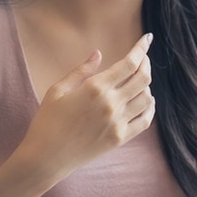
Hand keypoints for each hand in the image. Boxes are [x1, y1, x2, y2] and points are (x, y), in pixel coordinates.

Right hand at [12, 34, 155, 181]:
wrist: (45, 157)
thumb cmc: (47, 121)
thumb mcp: (58, 90)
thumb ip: (81, 71)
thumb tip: (98, 53)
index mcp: (95, 88)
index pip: (129, 63)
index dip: (141, 48)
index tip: (147, 39)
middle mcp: (111, 104)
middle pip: (143, 78)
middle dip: (146, 64)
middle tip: (142, 58)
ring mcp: (117, 123)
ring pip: (147, 98)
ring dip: (147, 86)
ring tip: (138, 81)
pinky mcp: (120, 139)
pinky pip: (145, 120)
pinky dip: (150, 108)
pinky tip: (145, 101)